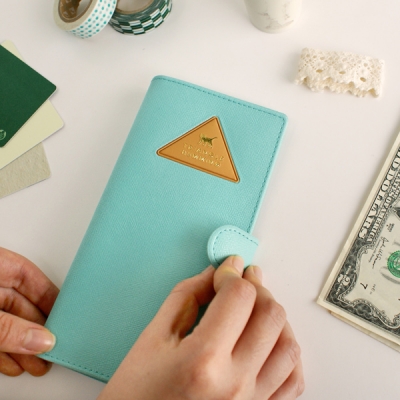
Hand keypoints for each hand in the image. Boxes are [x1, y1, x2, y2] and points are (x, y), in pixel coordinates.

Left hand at [0, 247, 57, 376]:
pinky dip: (4, 350)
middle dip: (38, 332)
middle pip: (24, 307)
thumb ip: (10, 327)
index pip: (34, 281)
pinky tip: (14, 363)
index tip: (67, 319)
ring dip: (23, 346)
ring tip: (37, 363)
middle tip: (53, 349)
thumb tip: (42, 340)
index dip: (52, 300)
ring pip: (9, 323)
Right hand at [98, 256, 303, 399]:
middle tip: (240, 281)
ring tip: (255, 307)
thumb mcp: (152, 339)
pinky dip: (287, 351)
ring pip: (288, 344)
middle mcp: (235, 383)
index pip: (239, 297)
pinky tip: (271, 340)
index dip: (232, 273)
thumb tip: (214, 275)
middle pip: (270, 315)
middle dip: (256, 288)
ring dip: (274, 316)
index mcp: (203, 359)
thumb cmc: (135, 396)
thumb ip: (186, 297)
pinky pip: (292, 379)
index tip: (225, 268)